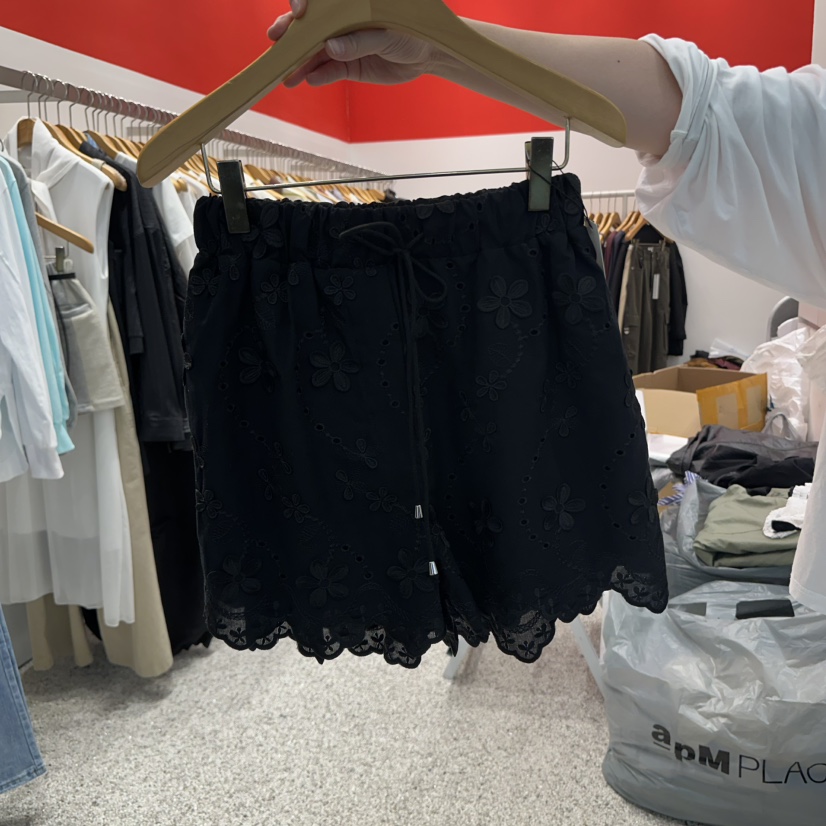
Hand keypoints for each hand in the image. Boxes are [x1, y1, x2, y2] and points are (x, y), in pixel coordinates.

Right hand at [268, 0, 440, 87]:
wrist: (426, 55)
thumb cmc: (411, 32)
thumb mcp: (386, 34)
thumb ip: (358, 41)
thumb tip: (330, 47)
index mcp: (349, 5)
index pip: (321, 2)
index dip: (304, 3)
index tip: (298, 13)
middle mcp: (342, 23)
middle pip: (311, 27)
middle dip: (291, 34)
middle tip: (276, 42)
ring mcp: (343, 45)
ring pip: (316, 52)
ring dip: (301, 62)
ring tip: (289, 74)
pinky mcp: (349, 66)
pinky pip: (329, 71)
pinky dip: (319, 76)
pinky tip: (308, 80)